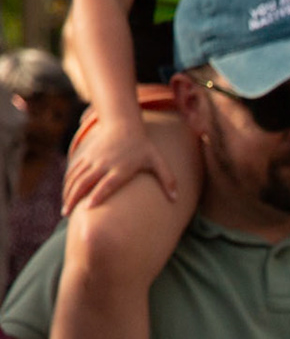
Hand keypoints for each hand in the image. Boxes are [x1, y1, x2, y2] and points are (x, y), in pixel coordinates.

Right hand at [63, 117, 178, 213]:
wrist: (124, 125)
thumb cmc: (143, 147)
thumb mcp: (158, 161)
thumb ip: (168, 179)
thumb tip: (176, 199)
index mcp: (121, 168)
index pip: (107, 184)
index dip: (97, 195)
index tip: (88, 208)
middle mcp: (104, 164)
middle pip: (85, 182)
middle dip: (75, 198)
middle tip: (67, 213)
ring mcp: (93, 159)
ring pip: (76, 177)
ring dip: (68, 193)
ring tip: (65, 209)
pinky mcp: (86, 155)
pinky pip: (74, 170)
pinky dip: (68, 182)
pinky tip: (66, 194)